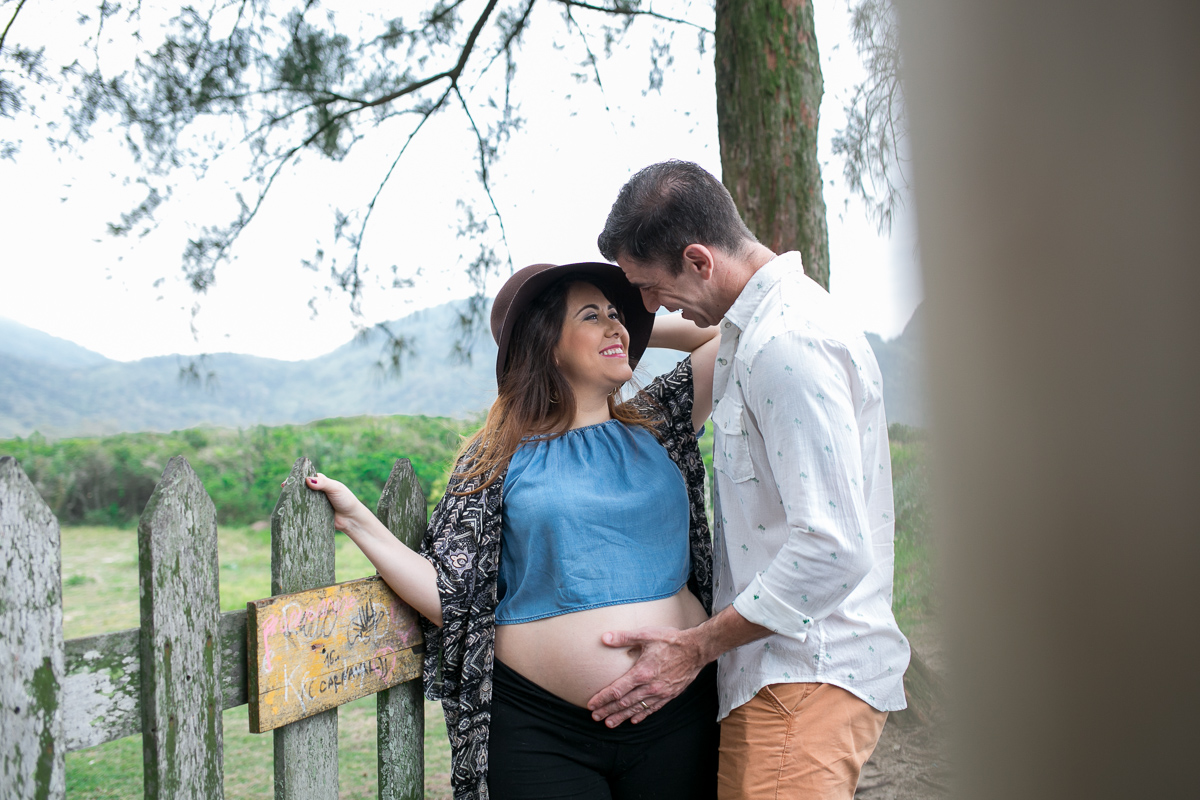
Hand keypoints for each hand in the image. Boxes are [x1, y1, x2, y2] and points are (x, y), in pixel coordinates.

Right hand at [287, 473, 365, 532]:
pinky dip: (298, 512)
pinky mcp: (313, 514)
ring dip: (294, 501)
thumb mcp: (335, 488)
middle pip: (301, 489)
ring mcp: (314, 503)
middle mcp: (316, 492)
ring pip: (301, 500)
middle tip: (283, 491)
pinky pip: (304, 512)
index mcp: (321, 482)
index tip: (287, 481)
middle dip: (292, 489)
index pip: (306, 477)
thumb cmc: (346, 500)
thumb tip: (307, 480)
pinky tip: (290, 512)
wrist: (351, 519)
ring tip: (285, 501)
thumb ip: (323, 483)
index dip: (296, 478)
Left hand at [586, 626, 705, 726]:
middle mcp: (650, 687)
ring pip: (637, 708)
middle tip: (595, 717)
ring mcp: (660, 693)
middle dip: (608, 711)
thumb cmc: (671, 640)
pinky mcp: (669, 695)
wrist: (696, 649)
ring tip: (610, 723)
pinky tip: (634, 720)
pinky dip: (641, 715)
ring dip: (622, 717)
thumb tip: (604, 637)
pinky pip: (652, 708)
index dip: (603, 699)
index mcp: (642, 673)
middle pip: (624, 703)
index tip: (591, 705)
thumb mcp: (646, 634)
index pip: (617, 690)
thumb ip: (624, 637)